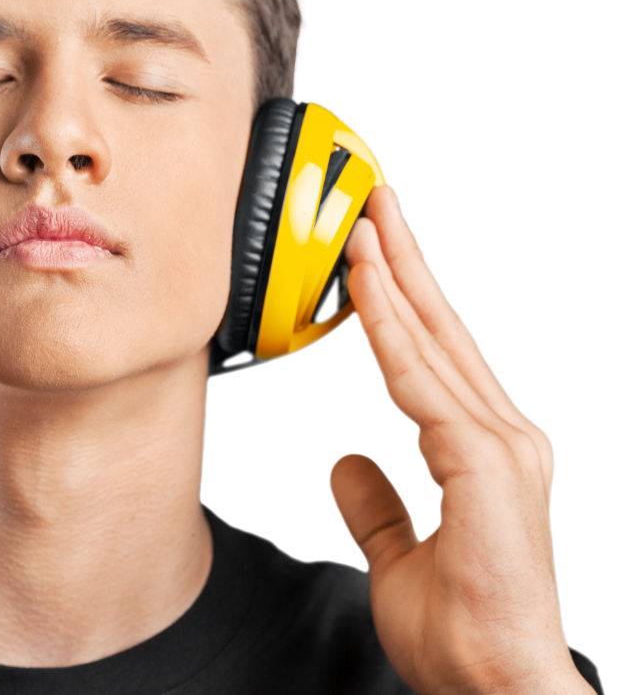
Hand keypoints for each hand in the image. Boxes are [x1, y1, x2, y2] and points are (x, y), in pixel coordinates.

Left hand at [331, 187, 589, 694]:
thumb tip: (345, 463)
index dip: (404, 297)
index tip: (374, 249)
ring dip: (393, 277)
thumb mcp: (398, 556)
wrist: (495, 685)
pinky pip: (421, 383)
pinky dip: (390, 332)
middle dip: (403, 260)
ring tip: (362, 220)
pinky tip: (363, 290)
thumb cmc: (465, 632)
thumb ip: (376, 505)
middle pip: (442, 329)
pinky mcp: (487, 462)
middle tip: (374, 200)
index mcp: (485, 449)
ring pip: (432, 342)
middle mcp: (501, 434)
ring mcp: (501, 444)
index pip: (437, 353)